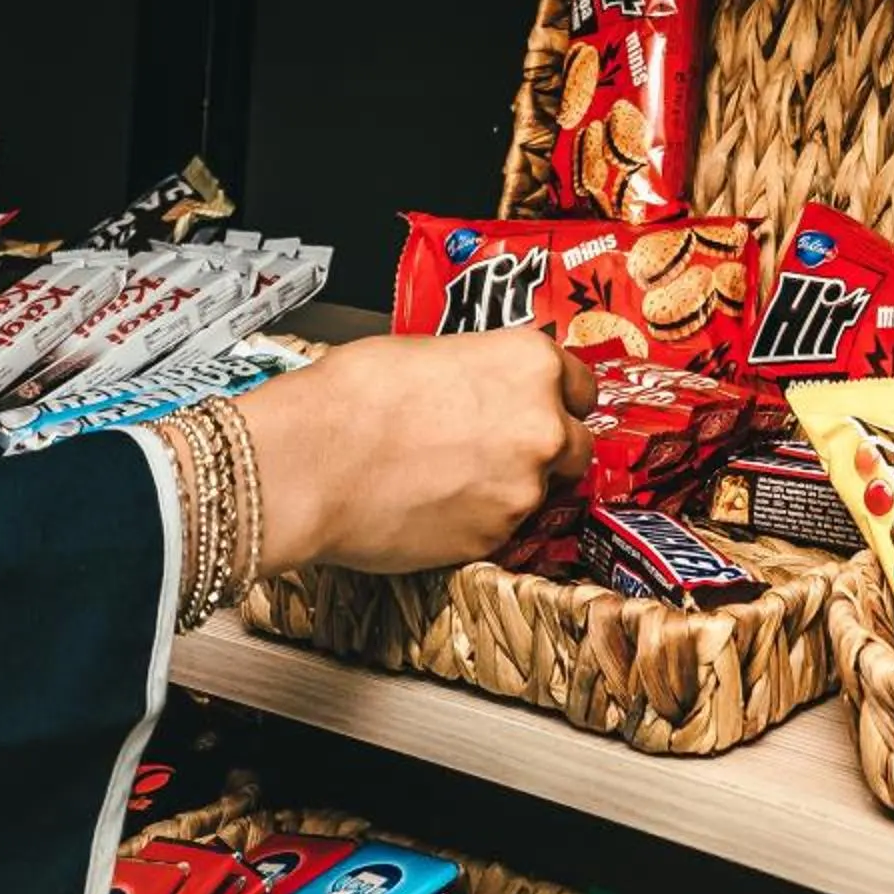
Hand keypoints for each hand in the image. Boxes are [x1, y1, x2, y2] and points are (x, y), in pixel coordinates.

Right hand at [242, 333, 597, 575]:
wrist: (311, 460)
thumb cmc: (351, 398)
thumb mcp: (427, 354)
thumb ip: (481, 374)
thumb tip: (483, 390)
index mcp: (530, 365)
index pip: (582, 387)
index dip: (559, 400)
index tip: (545, 408)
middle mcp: (543, 426)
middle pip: (575, 446)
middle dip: (545, 451)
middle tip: (497, 450)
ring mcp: (523, 489)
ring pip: (537, 494)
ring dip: (507, 489)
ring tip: (447, 477)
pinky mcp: (493, 540)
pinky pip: (499, 531)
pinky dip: (475, 522)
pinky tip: (431, 504)